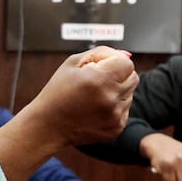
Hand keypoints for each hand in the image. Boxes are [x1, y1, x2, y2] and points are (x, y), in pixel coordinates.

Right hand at [0, 48, 135, 180]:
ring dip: (116, 91)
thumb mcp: (72, 63)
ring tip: (93, 97)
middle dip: (118, 75)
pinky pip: (125, 110)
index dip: (113, 61)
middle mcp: (109, 98)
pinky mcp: (116, 128)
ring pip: (130, 94)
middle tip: (97, 80)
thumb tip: (127, 54)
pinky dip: (114, 107)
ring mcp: (114, 115)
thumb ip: (101, 53)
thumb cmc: (58, 91)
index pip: (126, 62)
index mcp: (98, 79)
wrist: (48, 125)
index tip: (99, 67)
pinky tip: (95, 109)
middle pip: (133, 77)